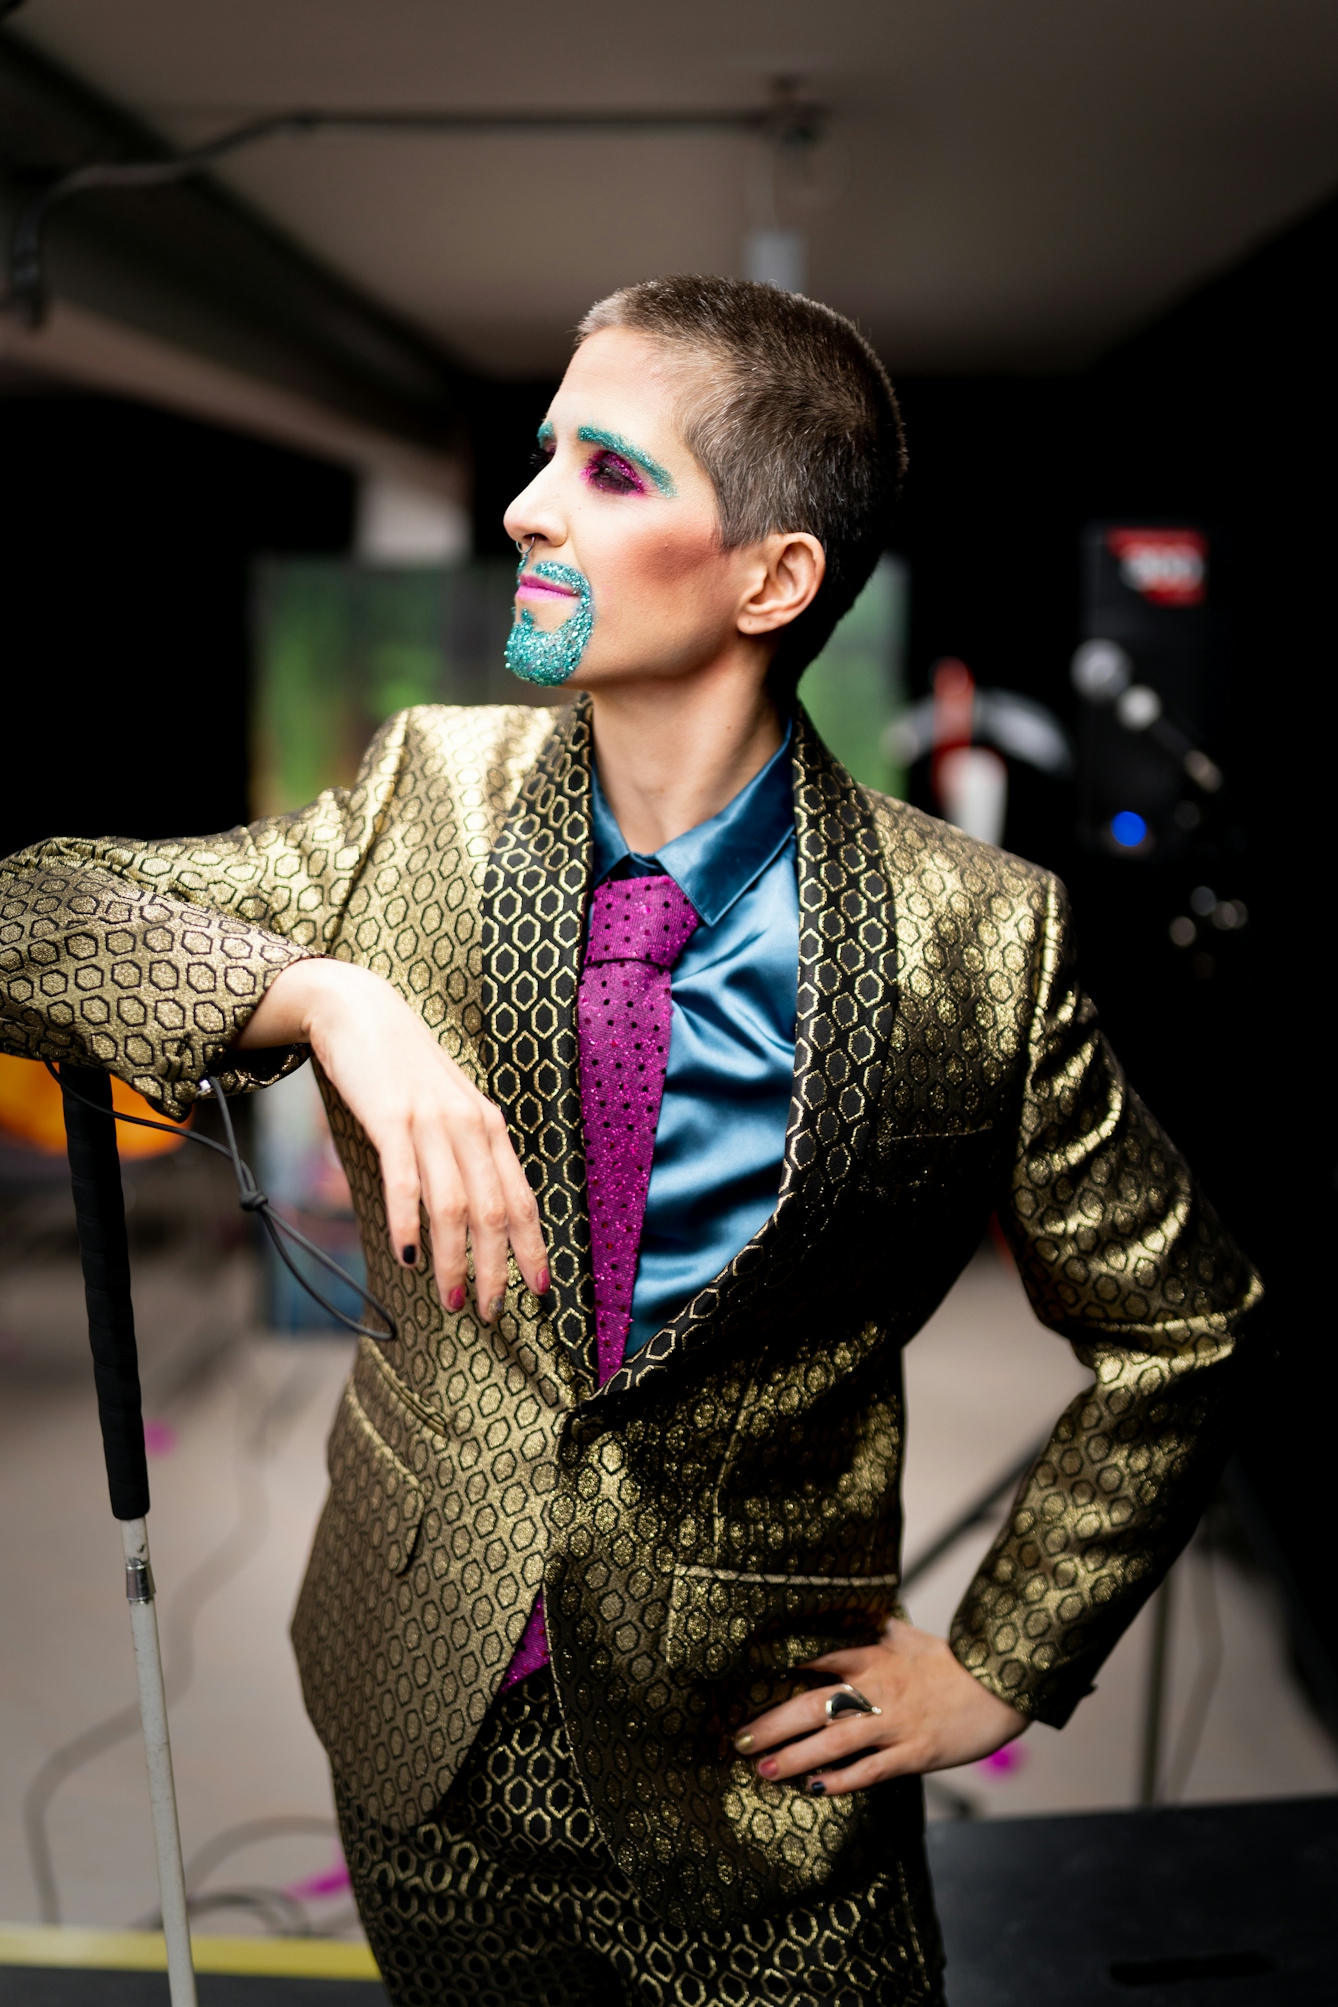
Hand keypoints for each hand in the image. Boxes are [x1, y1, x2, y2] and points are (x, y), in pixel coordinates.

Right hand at [236, 959, 549, 1321]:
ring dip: (455, 1259)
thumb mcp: (449, 1108)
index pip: (522, 1198)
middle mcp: (470, 1125)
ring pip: (454, 1204)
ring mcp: (431, 1121)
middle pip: (494, 1211)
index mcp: (489, 1127)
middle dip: (497, 1268)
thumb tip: (477, 1211)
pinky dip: (410, 1223)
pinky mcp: (391, 1117)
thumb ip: (466, 1151)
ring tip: (452, 1299)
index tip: (540, 1291)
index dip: (533, 1247)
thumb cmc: (404, 1069)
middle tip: (490, 1312)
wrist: (360, 1010)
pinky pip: (406, 1180)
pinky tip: (408, 1257)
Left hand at [734, 1618, 1025, 1795]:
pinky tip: (816, 1790)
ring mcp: (894, 1723)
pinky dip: (842, 1781)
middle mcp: (876, 1688)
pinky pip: (870, 1771)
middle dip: (773, 1724)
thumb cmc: (952, 1660)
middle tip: (740, 1739)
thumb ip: (877, 1630)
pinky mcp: (914, 1753)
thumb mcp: (909, 1636)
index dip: (777, 1670)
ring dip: (795, 1757)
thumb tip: (856, 1616)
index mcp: (872, 1656)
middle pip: (812, 1705)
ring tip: (764, 1769)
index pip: (815, 1658)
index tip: (744, 1681)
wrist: (1000, 1685)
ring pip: (834, 1742)